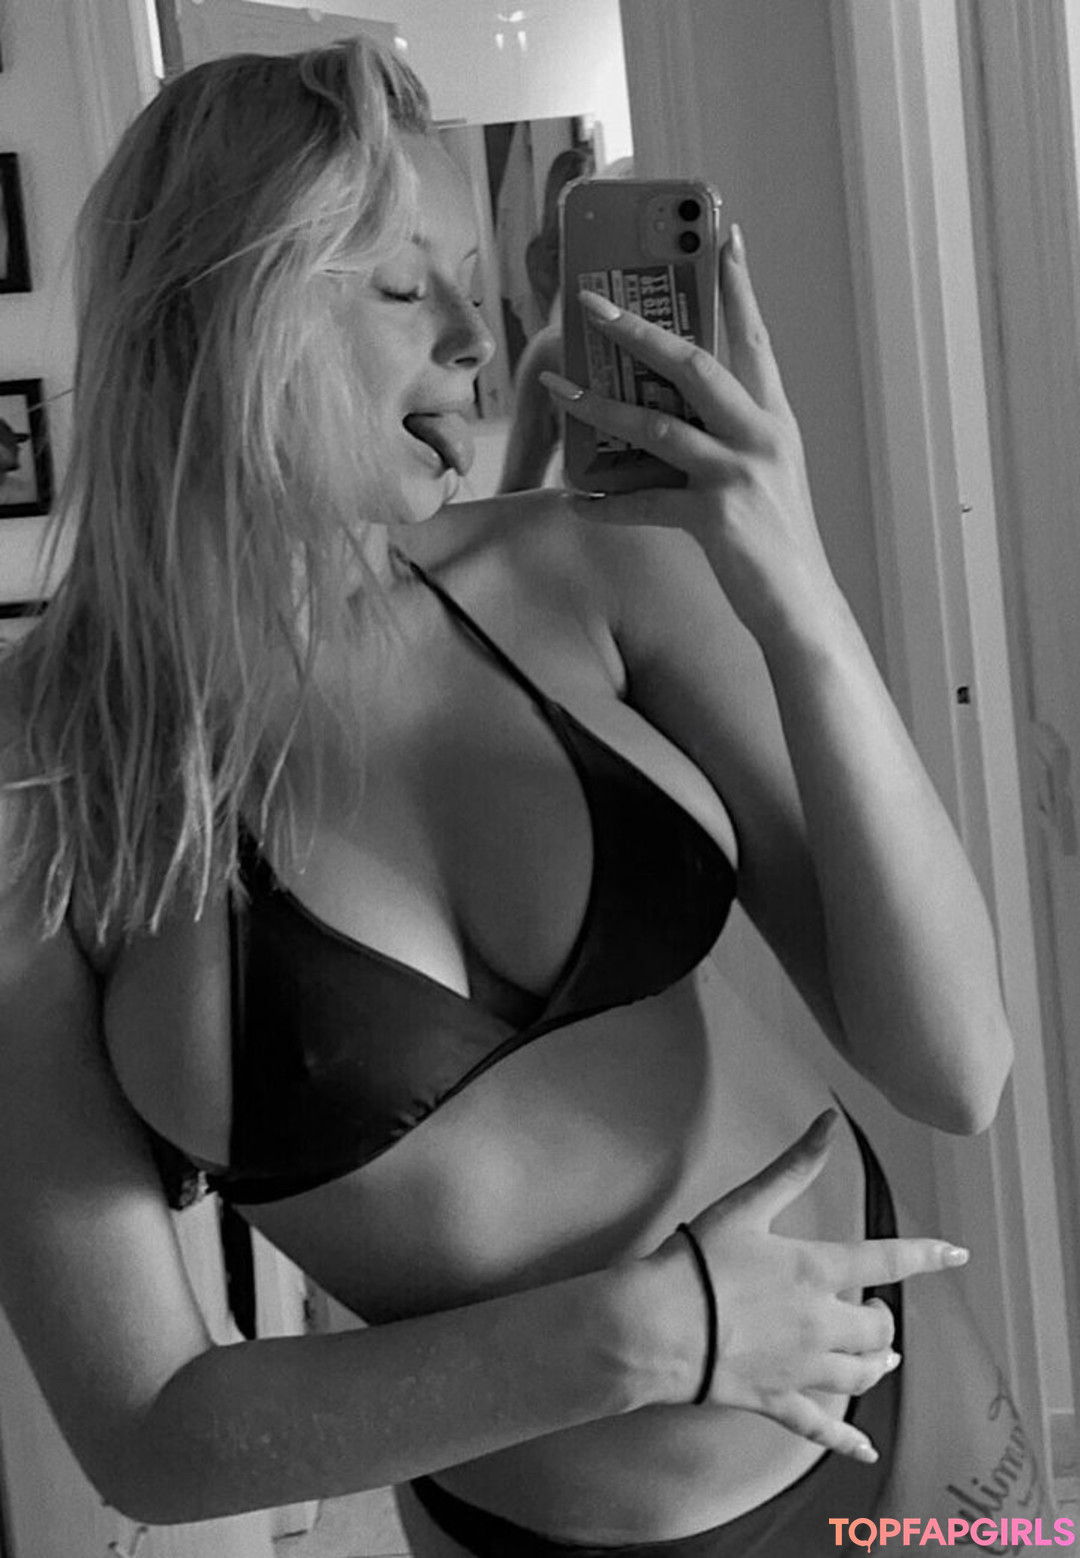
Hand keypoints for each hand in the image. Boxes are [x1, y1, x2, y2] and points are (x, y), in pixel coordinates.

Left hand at [542, 227, 839, 645]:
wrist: (801, 605)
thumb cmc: (774, 541)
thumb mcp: (763, 476)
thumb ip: (725, 438)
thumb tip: (663, 412)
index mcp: (775, 420)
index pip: (755, 338)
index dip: (738, 286)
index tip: (723, 235)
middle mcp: (761, 436)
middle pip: (694, 362)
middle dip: (638, 328)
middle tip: (593, 302)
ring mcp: (739, 474)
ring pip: (657, 424)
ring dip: (600, 407)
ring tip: (560, 391)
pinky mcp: (716, 517)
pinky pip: (645, 502)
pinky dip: (606, 503)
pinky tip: (576, 501)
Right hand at [649, 1109, 968, 1460]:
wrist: (658, 1326)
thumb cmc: (698, 1261)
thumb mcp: (746, 1205)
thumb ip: (793, 1165)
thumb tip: (829, 1121)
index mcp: (816, 1271)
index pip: (886, 1261)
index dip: (926, 1255)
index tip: (957, 1253)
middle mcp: (820, 1324)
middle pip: (878, 1329)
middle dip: (883, 1317)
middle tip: (872, 1306)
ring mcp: (801, 1368)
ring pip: (861, 1375)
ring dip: (878, 1364)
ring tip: (883, 1356)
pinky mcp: (777, 1400)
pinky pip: (823, 1427)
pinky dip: (849, 1441)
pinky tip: (867, 1450)